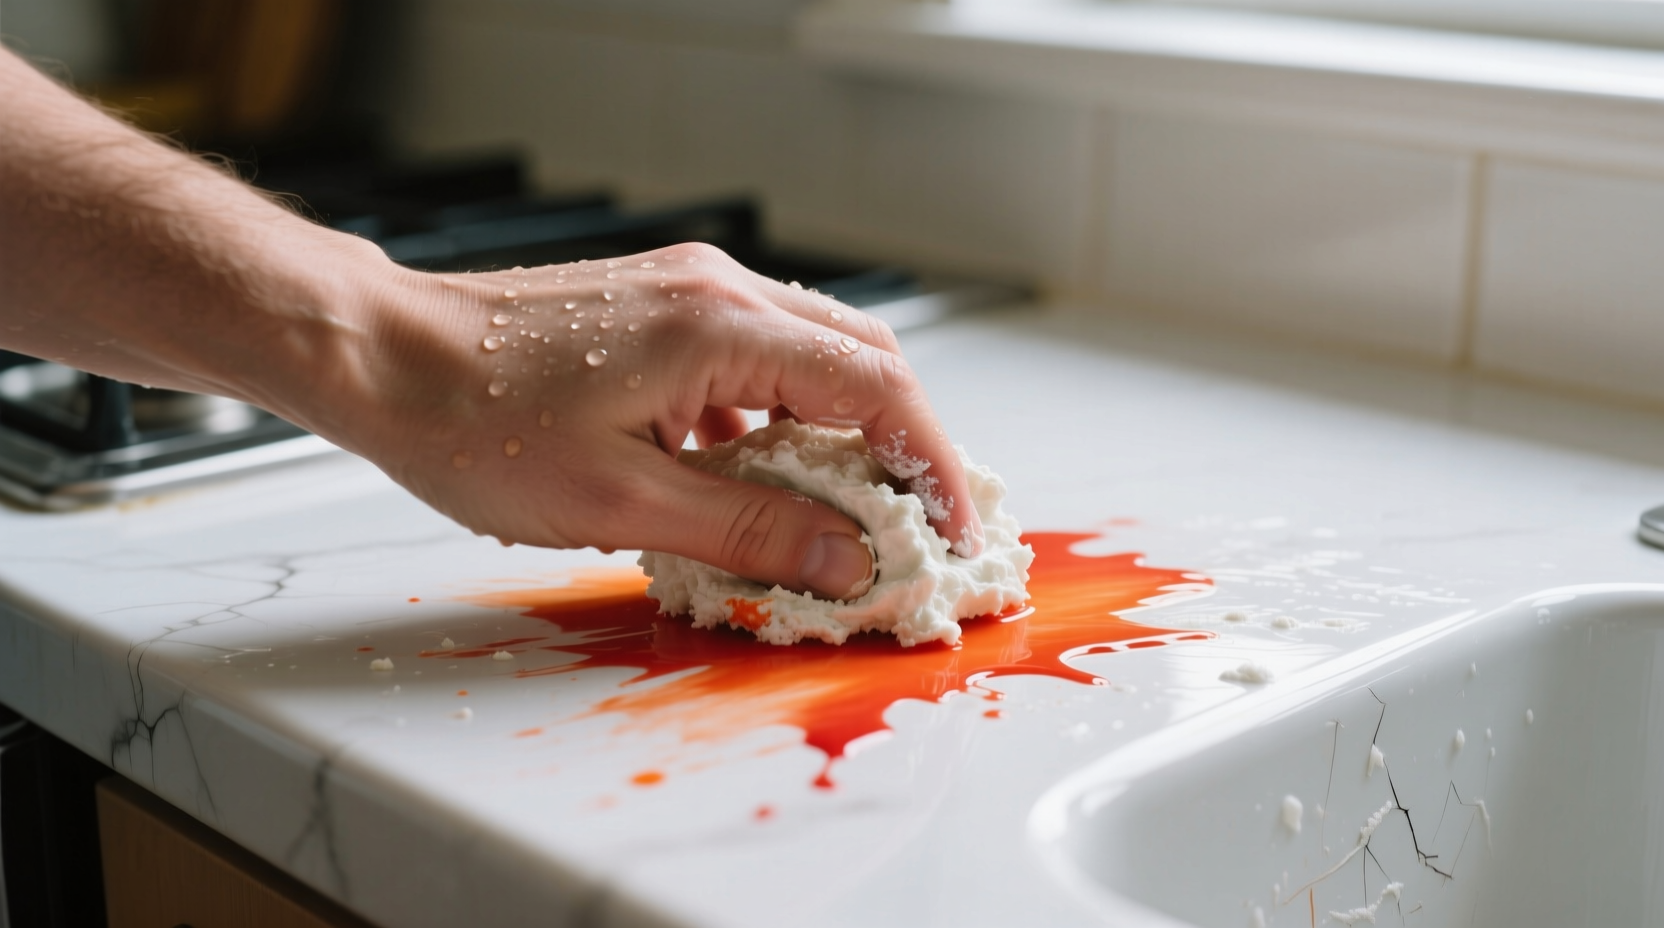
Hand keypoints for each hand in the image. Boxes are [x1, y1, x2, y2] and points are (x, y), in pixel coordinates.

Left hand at [331, 243, 983, 600]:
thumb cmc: (473, 421)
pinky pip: (755, 359)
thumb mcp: (619, 501)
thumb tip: (845, 556)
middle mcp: (717, 290)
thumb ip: (748, 528)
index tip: (952, 526)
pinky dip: (781, 418)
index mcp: (720, 326)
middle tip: (914, 523)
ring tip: (844, 512)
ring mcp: (687, 292)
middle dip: (901, 444)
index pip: (875, 388)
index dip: (929, 463)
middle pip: (860, 360)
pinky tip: (756, 476)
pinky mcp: (659, 310)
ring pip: (810, 356)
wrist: (378, 354)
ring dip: (841, 431)